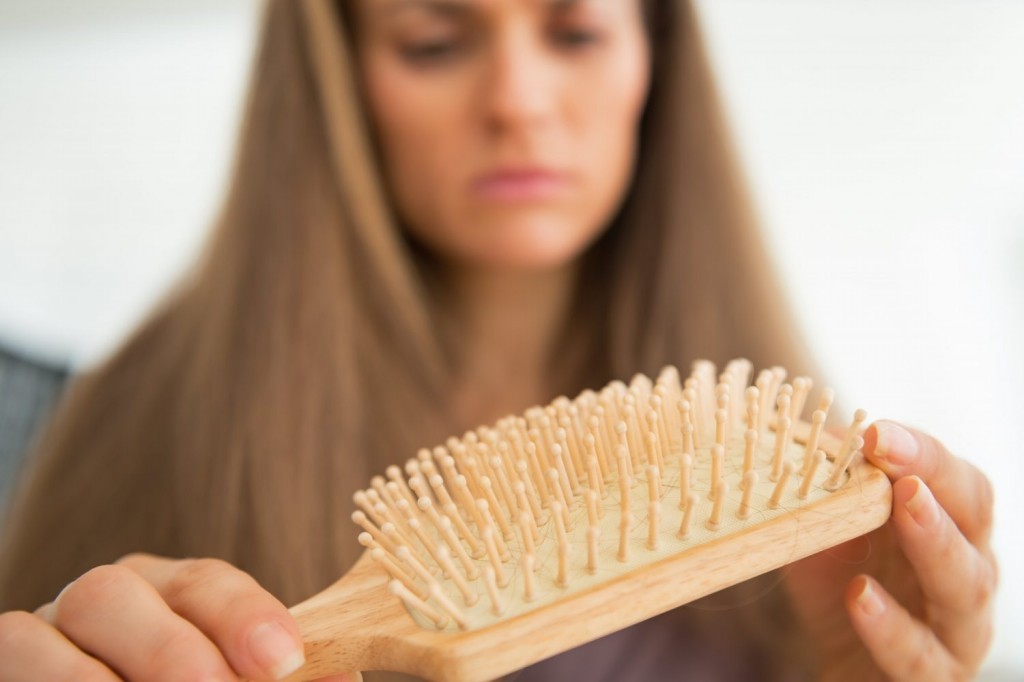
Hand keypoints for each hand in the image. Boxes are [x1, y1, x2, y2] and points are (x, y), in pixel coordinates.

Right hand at [0, 553, 357, 680]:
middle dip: (166, 648)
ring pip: (37, 637)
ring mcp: (36, 642)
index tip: (283, 659)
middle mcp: (97, 608)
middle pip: (111, 593)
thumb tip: (341, 675)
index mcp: (164, 595)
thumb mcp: (236, 678)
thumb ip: (272, 676)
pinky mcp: (1, 675)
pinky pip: (9, 676)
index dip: (242, 615)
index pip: (202, 582)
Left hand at [784, 420, 996, 680]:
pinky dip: (892, 626)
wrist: (846, 667)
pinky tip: (860, 595)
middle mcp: (966, 570)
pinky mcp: (932, 675)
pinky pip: (919, 655)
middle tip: (901, 464)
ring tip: (903, 506)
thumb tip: (791, 430)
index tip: (874, 431)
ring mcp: (956, 628)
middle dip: (937, 485)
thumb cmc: (846, 586)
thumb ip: (823, 485)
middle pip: (971, 522)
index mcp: (947, 526)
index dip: (921, 452)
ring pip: (963, 586)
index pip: (953, 480)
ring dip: (935, 543)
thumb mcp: (829, 530)